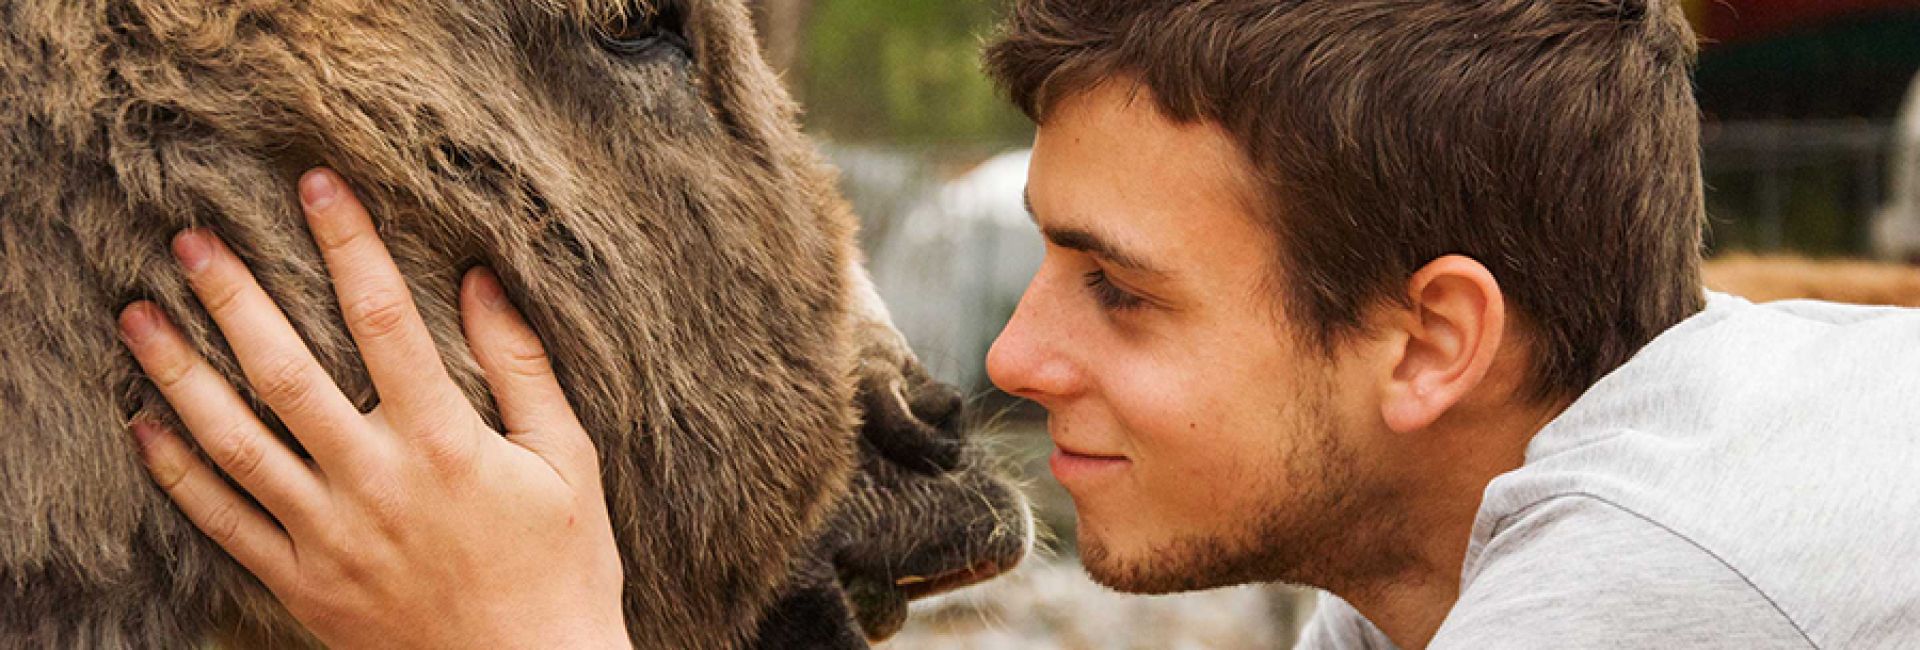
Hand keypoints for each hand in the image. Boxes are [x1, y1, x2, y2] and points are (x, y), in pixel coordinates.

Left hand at [116, 169, 628, 647]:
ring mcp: (329, 536)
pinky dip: (176, 472)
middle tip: (188, 239)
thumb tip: (479, 281)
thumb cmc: (563, 566)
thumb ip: (522, 368)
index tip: (317, 184)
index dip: (348, 243)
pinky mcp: (302, 582)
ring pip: (234, 442)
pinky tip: (146, 423)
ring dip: (178, 373)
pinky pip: (223, 521)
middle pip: (285, 372)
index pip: (384, 320)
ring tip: (136, 315)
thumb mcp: (567, 460)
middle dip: (233, 296)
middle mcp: (376, 483)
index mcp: (446, 443)